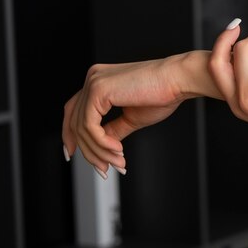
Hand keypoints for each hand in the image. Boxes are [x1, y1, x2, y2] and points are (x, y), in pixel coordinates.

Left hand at [61, 55, 189, 176]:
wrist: (178, 81)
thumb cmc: (162, 95)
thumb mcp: (131, 118)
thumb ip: (112, 130)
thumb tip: (100, 147)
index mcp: (99, 81)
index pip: (73, 111)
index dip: (69, 134)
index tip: (72, 154)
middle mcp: (92, 78)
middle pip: (74, 122)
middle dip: (88, 150)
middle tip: (104, 169)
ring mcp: (94, 82)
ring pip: (82, 128)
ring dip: (99, 151)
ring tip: (118, 162)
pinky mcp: (98, 90)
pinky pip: (90, 126)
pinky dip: (102, 143)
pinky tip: (118, 150)